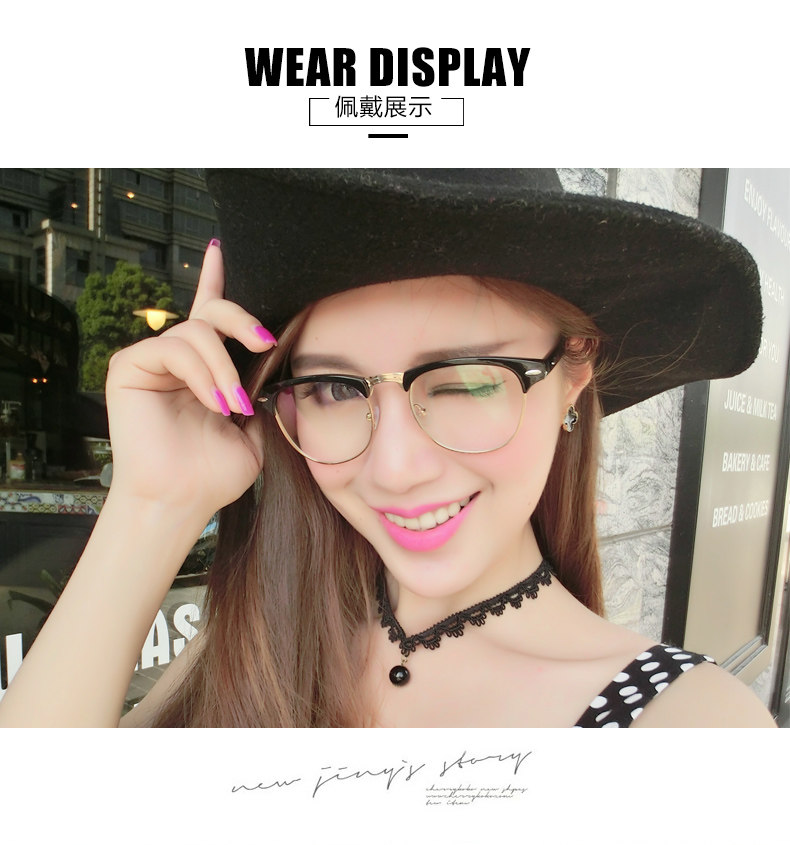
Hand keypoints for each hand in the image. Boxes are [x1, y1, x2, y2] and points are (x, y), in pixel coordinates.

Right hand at [104, 241, 275, 517]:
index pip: (209, 314)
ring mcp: (151, 360)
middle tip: (264, 344)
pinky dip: (201, 373)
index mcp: (204, 368)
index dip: (214, 280)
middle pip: (211, 312)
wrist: (183, 500)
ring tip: (231, 406)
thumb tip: (282, 370)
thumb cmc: (213, 473)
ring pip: (196, 332)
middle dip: (243, 321)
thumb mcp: (255, 432)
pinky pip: (174, 348)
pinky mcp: (130, 366)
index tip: (220, 249)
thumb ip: (263, 395)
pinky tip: (212, 402)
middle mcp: (177, 359)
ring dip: (223, 368)